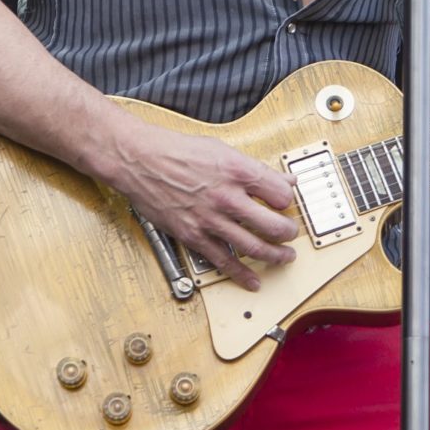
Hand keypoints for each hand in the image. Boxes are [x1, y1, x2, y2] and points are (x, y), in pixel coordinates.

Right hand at [108, 125, 298, 290]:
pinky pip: (223, 261)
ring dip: (274, 256)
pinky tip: (252, 280)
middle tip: (290, 235)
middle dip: (288, 234)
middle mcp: (227, 197)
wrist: (139, 160)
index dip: (288, 201)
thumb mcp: (222, 149)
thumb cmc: (176, 151)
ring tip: (284, 257)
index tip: (286, 204)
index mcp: (238, 171)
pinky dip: (241, 274)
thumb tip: (283, 179)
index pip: (281, 195)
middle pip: (274, 226)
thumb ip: (255, 168)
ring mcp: (211, 220)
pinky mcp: (194, 236)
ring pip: (254, 247)